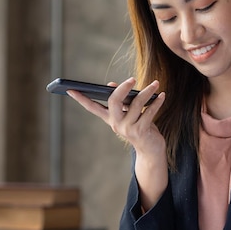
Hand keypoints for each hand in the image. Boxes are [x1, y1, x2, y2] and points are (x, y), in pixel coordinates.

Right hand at [67, 78, 168, 207]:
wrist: (150, 150)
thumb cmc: (140, 127)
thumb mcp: (129, 113)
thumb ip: (122, 100)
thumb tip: (111, 86)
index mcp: (110, 119)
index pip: (92, 107)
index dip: (81, 98)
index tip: (69, 89)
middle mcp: (116, 124)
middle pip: (113, 102)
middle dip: (122, 89)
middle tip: (132, 79)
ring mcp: (128, 129)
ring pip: (136, 104)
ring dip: (147, 92)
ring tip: (155, 84)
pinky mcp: (141, 131)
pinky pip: (149, 112)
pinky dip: (156, 103)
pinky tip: (161, 95)